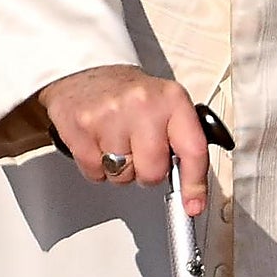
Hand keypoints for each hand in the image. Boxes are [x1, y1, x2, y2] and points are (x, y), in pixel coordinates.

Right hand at [37, 65, 208, 215]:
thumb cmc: (131, 93)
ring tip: (118, 140)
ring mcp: (111, 116)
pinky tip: (99, 141)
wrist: (87, 70)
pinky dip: (97, 166)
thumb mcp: (167, 105)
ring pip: (122, 176)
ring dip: (121, 168)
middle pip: (153, 172)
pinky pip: (95, 173)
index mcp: (173, 100)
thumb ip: (182, 140)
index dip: (195, 184)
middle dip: (147, 171)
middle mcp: (144, 106)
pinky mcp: (82, 128)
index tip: (193, 206)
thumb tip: (191, 187)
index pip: (193, 149)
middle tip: (140, 151)